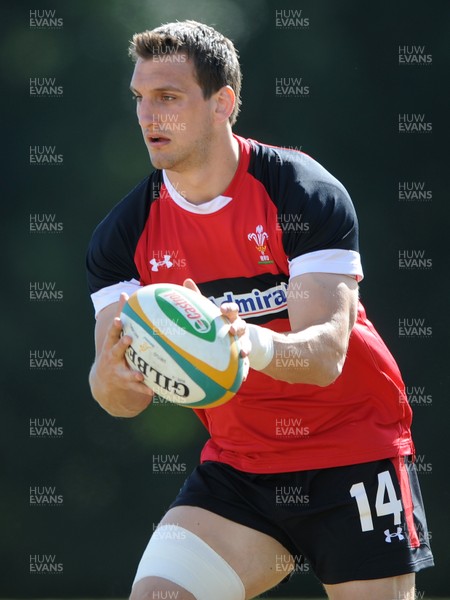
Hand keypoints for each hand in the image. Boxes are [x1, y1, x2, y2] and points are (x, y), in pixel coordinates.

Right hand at [90, 293, 153, 416]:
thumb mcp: (114, 335)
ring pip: (125, 372)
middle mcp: (112, 358)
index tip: (118, 320)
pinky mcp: (125, 384)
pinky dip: (144, 389)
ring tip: (140, 373)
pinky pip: (136, 388)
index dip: (114, 327)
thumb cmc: (113, 350)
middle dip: (121, 345)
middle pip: (116, 351)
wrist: (103, 381)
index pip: (112, 334)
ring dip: (132, 373)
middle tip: (129, 339)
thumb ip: (120, 316)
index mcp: (111, 345)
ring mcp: (118, 372)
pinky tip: (153, 390)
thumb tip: (124, 293)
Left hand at [183, 279, 249, 380]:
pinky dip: (245, 371)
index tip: (222, 310)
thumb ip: (199, 297)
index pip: (232, 309)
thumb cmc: (219, 323)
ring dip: (245, 348)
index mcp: (230, 317)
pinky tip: (243, 379)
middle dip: (238, 327)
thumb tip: (186, 280)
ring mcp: (243, 342)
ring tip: (242, 354)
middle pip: (241, 325)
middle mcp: (238, 328)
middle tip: (231, 330)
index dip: (228, 308)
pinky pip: (247, 365)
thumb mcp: (210, 311)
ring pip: (246, 344)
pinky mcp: (245, 357)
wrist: (238, 339)